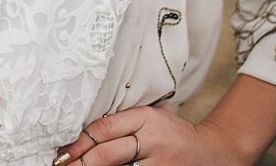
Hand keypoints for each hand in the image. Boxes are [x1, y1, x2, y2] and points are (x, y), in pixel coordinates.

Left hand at [51, 106, 250, 165]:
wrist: (213, 153)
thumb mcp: (153, 116)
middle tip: (62, 165)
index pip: (105, 128)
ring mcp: (159, 164)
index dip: (80, 141)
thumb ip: (126, 120)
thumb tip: (86, 129)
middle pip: (108, 152)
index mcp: (145, 117)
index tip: (63, 150)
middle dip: (82, 162)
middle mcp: (151, 140)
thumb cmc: (175, 134)